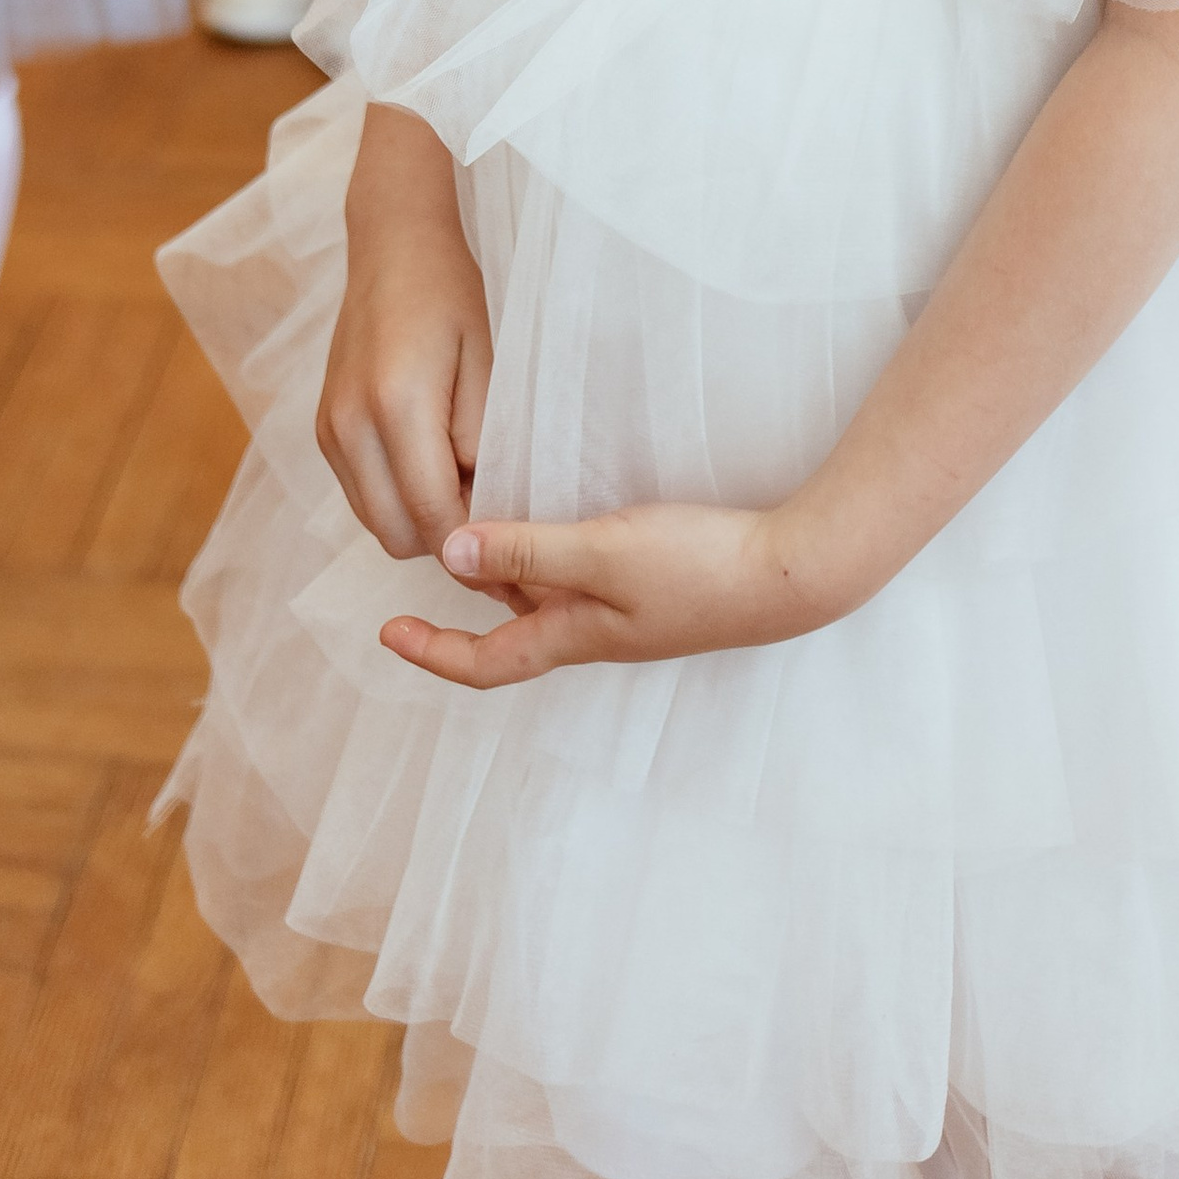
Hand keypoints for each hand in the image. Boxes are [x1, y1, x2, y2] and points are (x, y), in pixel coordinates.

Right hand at [318, 146, 495, 560]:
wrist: (393, 246)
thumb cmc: (449, 295)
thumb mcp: (486, 362)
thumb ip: (482, 442)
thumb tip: (481, 507)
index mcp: (396, 405)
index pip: (433, 514)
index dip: (473, 537)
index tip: (507, 531)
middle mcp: (350, 426)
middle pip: (397, 535)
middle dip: (445, 534)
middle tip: (483, 499)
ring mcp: (329, 430)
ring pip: (375, 523)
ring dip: (417, 519)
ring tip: (456, 475)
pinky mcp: (323, 430)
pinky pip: (360, 495)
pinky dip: (393, 497)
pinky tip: (426, 459)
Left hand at [382, 498, 840, 688]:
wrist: (792, 575)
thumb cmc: (698, 568)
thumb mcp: (602, 552)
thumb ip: (529, 549)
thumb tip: (449, 557)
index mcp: (574, 636)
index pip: (485, 661)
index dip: (433, 650)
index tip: (387, 633)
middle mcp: (595, 631)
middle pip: (513, 629)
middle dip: (467, 602)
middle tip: (428, 554)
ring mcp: (629, 613)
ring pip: (548, 601)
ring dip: (508, 574)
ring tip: (480, 526)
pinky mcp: (656, 586)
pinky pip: (582, 580)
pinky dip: (551, 557)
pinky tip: (558, 517)